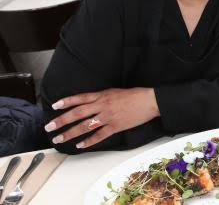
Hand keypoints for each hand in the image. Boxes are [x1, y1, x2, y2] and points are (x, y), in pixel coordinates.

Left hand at [44, 87, 158, 148]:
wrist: (150, 101)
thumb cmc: (135, 95)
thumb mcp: (115, 92)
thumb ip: (102, 97)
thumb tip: (90, 102)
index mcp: (102, 95)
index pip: (80, 98)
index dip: (66, 102)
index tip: (54, 106)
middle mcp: (102, 105)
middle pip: (77, 113)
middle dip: (62, 120)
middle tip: (49, 127)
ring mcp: (108, 117)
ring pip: (85, 126)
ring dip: (70, 133)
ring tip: (59, 138)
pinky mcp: (116, 126)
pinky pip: (99, 135)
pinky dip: (88, 141)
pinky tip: (80, 145)